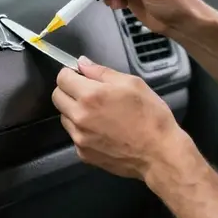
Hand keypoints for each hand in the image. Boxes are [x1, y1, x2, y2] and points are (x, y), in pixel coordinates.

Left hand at [52, 56, 179, 179]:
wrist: (159, 154)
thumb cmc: (150, 116)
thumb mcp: (132, 83)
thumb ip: (101, 72)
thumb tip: (82, 63)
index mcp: (90, 96)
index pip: (62, 78)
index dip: (70, 73)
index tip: (80, 75)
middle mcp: (79, 117)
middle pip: (57, 97)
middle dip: (69, 90)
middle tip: (88, 92)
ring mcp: (80, 138)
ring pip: (64, 117)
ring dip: (74, 111)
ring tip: (98, 113)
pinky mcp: (84, 154)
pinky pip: (74, 135)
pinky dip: (83, 130)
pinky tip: (102, 130)